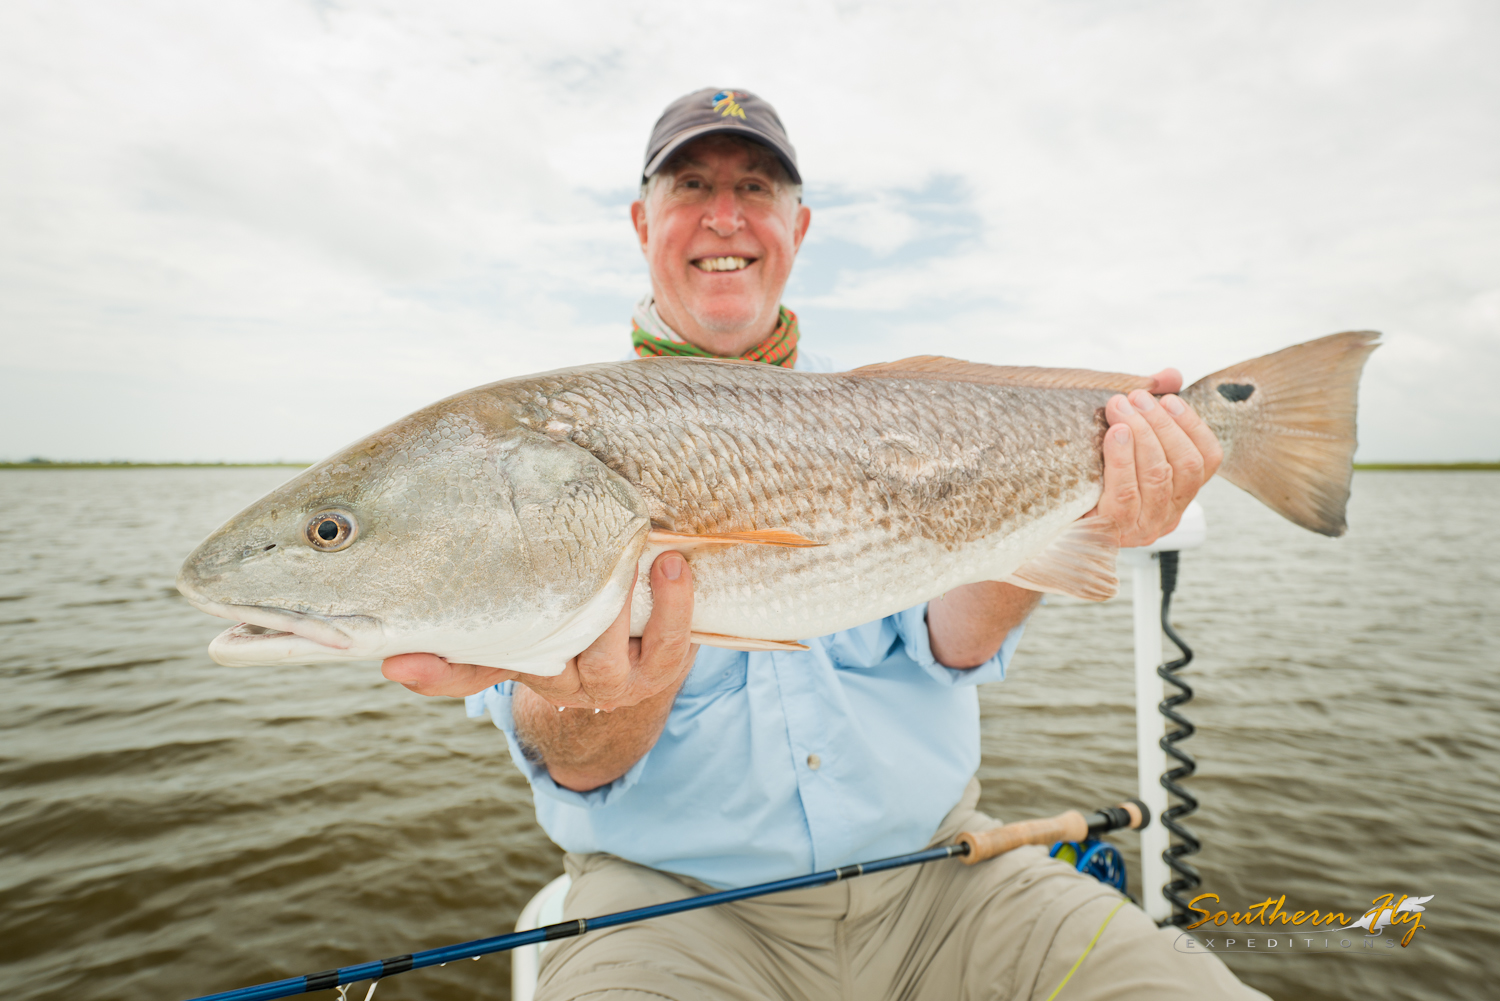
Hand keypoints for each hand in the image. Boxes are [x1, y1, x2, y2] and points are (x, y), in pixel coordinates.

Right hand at [381, 551, 698, 709]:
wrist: (653, 656)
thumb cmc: (585, 616)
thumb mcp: (540, 613)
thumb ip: (499, 596)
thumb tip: (436, 563)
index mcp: (527, 663)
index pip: (469, 672)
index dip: (433, 672)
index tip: (396, 660)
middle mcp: (565, 679)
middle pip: (548, 657)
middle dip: (559, 614)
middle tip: (568, 563)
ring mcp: (615, 679)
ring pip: (608, 654)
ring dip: (623, 606)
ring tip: (638, 552)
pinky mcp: (663, 667)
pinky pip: (669, 642)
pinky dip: (674, 603)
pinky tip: (673, 563)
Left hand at [1093, 368, 1223, 547]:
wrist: (1044, 511)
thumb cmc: (1086, 469)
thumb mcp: (1120, 434)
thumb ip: (1149, 406)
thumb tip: (1171, 375)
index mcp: (1178, 492)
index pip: (1208, 459)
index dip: (1192, 425)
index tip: (1168, 398)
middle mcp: (1168, 514)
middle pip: (1185, 464)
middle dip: (1161, 423)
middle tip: (1133, 397)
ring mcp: (1143, 527)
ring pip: (1158, 476)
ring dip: (1142, 434)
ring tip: (1118, 407)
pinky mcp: (1114, 532)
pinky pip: (1125, 494)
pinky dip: (1122, 459)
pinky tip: (1114, 435)